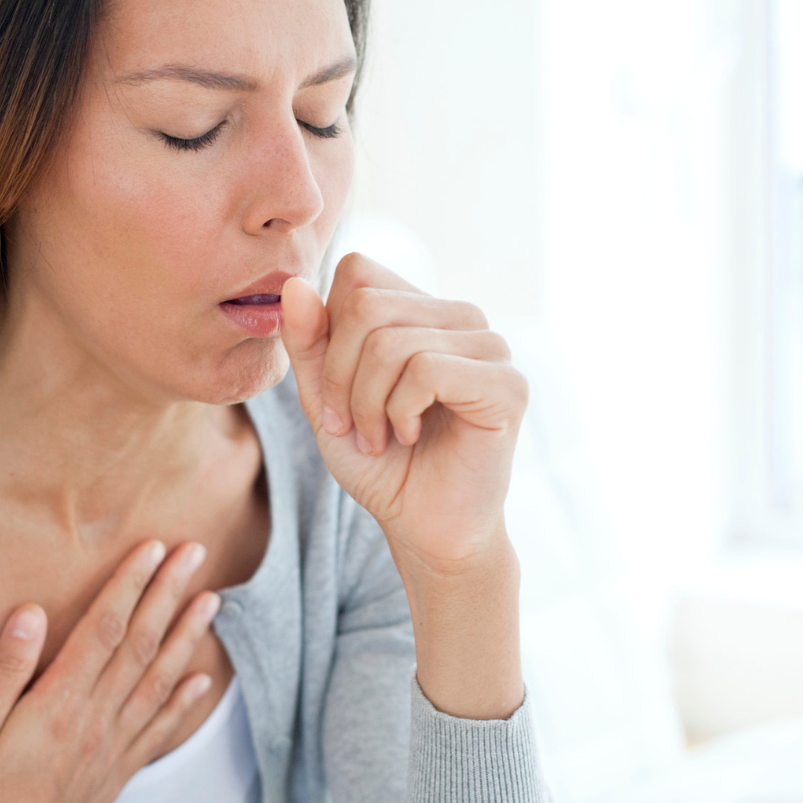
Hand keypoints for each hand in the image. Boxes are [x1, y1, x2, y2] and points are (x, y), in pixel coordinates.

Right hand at [0, 541, 218, 802]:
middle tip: (195, 554)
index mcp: (59, 705)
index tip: (153, 548)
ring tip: (211, 601)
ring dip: (187, 638)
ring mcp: (111, 751)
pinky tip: (202, 681)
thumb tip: (32, 612)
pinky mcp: (114, 777)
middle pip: (141, 645)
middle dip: (169, 593)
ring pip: (160, 681)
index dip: (131, 584)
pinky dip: (183, 703)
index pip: (105, 629)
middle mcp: (96, 723)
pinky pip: (158, 732)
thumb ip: (4, 670)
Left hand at [281, 254, 527, 572]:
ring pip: (393, 340)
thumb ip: (309, 343)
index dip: (328, 333)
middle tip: (348, 426)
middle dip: (339, 375)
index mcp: (423, 310)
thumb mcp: (325, 400)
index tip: (332, 395)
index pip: (358, 273)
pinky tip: (410, 436)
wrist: (425, 529)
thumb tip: (294, 284)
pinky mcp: (508, 384)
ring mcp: (490, 347)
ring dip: (366, 402)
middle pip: (367, 305)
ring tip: (378, 438)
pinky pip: (427, 369)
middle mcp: (462, 318)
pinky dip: (399, 412)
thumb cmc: (382, 465)